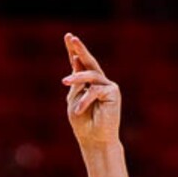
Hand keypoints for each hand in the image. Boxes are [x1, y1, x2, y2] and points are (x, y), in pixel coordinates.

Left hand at [62, 33, 120, 147]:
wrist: (94, 140)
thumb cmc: (82, 123)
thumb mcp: (73, 101)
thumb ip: (75, 83)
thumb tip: (75, 61)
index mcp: (86, 84)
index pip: (79, 64)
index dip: (73, 51)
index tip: (68, 36)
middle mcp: (98, 82)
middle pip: (89, 62)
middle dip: (80, 49)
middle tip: (72, 38)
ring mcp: (106, 86)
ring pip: (90, 74)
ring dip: (76, 77)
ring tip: (64, 82)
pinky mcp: (113, 92)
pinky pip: (95, 90)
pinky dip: (85, 100)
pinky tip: (78, 111)